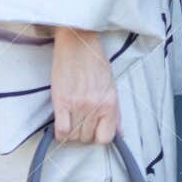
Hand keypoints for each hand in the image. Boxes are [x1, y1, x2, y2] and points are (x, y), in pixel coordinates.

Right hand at [50, 28, 118, 144]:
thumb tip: (120, 134)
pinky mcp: (62, 101)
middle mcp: (95, 106)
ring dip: (71, 133)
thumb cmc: (95, 62)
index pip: (106, 137)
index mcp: (110, 102)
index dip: (98, 137)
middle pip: (87, 138)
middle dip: (83, 134)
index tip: (94, 131)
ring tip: (70, 121)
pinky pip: (61, 130)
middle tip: (80, 122)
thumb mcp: (111, 87)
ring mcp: (78, 104)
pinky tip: (61, 124)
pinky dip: (60, 133)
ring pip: (74, 136)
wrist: (78, 43)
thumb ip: (115, 112)